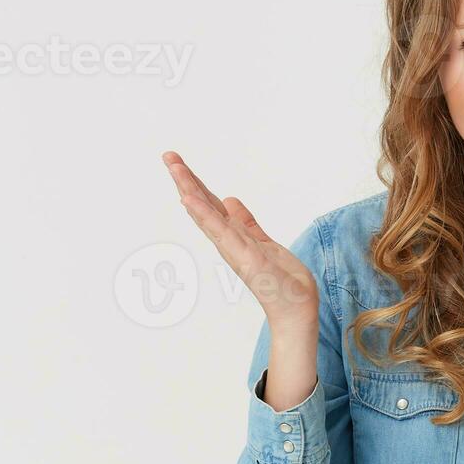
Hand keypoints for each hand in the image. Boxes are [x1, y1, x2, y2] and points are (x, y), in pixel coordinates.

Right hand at [162, 150, 318, 327]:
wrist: (295, 308)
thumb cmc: (282, 281)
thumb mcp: (264, 242)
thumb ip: (246, 223)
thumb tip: (230, 201)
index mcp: (234, 236)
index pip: (210, 205)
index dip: (195, 183)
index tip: (178, 162)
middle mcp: (229, 241)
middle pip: (203, 205)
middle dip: (185, 180)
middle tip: (167, 155)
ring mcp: (234, 249)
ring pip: (207, 214)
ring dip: (189, 190)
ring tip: (174, 167)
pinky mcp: (245, 257)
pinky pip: (221, 231)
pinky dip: (204, 215)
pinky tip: (188, 199)